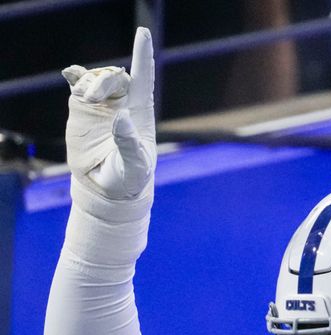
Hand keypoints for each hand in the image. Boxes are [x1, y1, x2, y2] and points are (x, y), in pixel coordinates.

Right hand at [63, 27, 155, 199]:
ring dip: (90, 83)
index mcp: (140, 114)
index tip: (142, 33)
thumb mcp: (135, 167)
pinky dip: (75, 76)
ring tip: (86, 98)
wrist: (107, 188)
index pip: (144, 80)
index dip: (143, 56)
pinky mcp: (83, 110)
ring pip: (96, 79)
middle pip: (116, 77)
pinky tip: (71, 74)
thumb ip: (130, 144)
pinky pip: (78, 85)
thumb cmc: (130, 178)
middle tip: (93, 97)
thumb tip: (121, 116)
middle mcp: (122, 104)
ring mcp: (102, 105)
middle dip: (105, 79)